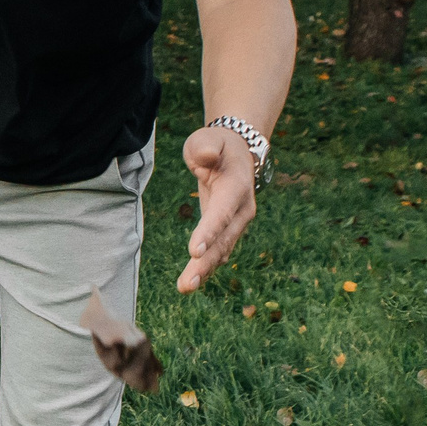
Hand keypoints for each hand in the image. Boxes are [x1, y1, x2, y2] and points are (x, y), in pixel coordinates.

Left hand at [177, 125, 256, 292]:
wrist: (237, 153)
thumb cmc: (217, 145)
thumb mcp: (208, 138)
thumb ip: (205, 147)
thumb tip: (206, 157)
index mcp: (236, 187)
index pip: (222, 212)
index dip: (209, 232)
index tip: (194, 251)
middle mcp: (242, 209)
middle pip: (223, 239)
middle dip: (205, 263)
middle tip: (186, 284)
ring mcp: (237, 222)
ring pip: (222, 250)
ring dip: (204, 271)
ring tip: (184, 288)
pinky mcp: (227, 230)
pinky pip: (218, 251)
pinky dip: (206, 266)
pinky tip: (191, 282)